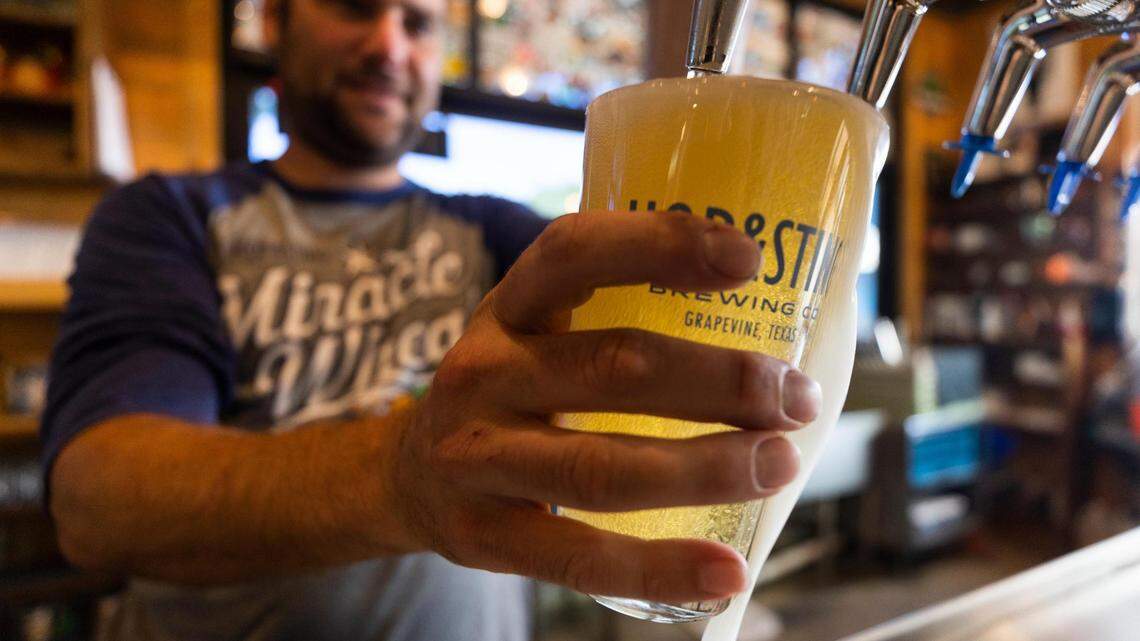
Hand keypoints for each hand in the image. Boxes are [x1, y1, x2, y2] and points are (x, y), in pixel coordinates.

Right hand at [388, 211, 821, 604]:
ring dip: (706, 468)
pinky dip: (660, 568)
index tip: (748, 258)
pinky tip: (726, 572)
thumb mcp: (537, 334)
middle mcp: (483, 371)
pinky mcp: (481, 537)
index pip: (574, 254)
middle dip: (720, 382)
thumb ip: (615, 320)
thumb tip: (762, 334)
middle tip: (795, 398)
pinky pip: (578, 557)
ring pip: (601, 465)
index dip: (659, 245)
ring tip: (779, 464)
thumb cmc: (510, 391)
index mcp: (507, 307)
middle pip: (612, 366)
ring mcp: (476, 457)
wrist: (408, 473)